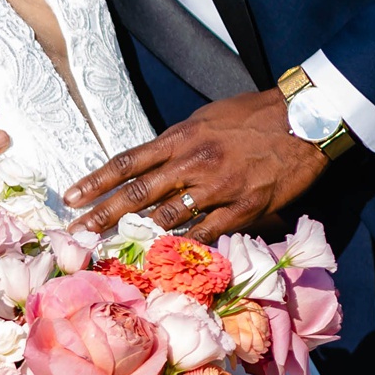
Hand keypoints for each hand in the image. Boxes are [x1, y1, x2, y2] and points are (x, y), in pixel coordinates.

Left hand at [64, 89, 325, 239]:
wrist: (303, 122)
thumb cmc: (253, 115)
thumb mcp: (206, 119)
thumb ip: (177, 143)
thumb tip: (152, 162)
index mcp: (180, 137)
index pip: (127, 162)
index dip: (96, 181)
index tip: (71, 196)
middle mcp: (192, 163)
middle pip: (137, 194)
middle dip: (103, 215)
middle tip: (77, 232)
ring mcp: (217, 188)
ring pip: (167, 218)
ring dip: (138, 236)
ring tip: (114, 249)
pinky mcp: (242, 209)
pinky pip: (204, 234)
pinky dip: (183, 247)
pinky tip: (164, 258)